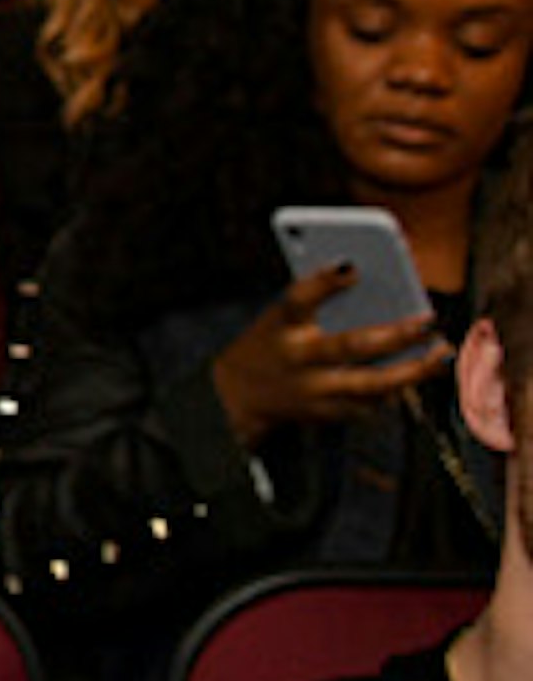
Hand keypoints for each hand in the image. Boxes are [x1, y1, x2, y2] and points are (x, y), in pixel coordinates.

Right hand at [209, 265, 448, 443]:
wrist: (239, 394)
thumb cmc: (272, 343)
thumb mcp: (279, 317)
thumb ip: (317, 305)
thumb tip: (373, 292)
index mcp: (280, 326)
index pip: (299, 300)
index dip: (324, 283)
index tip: (352, 267)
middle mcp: (297, 359)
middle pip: (349, 346)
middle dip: (395, 334)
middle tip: (429, 321)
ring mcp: (313, 390)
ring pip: (371, 383)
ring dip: (413, 370)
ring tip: (441, 354)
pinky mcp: (327, 414)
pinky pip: (372, 404)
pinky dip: (398, 388)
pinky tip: (417, 374)